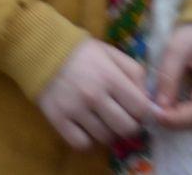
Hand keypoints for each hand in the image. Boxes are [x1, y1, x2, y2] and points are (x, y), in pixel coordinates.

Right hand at [37, 38, 153, 150]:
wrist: (41, 48)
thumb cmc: (82, 52)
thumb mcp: (112, 54)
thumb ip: (135, 74)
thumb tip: (150, 102)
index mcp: (110, 77)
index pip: (141, 109)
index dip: (142, 112)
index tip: (134, 108)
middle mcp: (94, 95)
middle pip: (126, 128)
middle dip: (128, 125)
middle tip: (119, 116)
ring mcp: (75, 109)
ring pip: (105, 138)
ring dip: (107, 131)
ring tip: (100, 119)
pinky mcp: (57, 119)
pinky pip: (81, 144)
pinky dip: (86, 139)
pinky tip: (84, 126)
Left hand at [151, 23, 191, 130]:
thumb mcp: (177, 47)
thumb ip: (169, 74)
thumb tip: (160, 105)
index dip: (180, 118)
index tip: (157, 115)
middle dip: (178, 122)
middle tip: (154, 114)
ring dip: (180, 121)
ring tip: (158, 111)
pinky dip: (184, 116)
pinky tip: (168, 108)